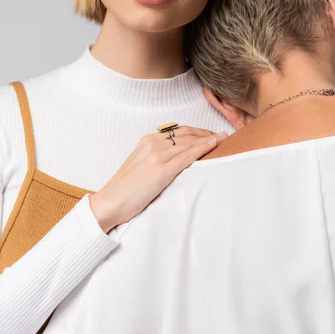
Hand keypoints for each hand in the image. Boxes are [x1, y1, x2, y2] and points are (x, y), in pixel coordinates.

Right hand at [89, 126, 226, 231]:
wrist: (110, 202)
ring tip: (224, 138)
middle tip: (222, 135)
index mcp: (147, 141)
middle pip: (186, 134)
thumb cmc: (125, 188)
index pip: (177, 131)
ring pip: (189, 143)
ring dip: (209, 139)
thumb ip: (155, 157)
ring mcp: (157, 156)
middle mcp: (153, 144)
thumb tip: (174, 158)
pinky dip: (203, 148)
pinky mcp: (162, 171)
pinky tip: (214, 145)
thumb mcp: (140, 165)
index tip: (210, 134)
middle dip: (206, 133)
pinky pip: (187, 156)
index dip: (196, 131)